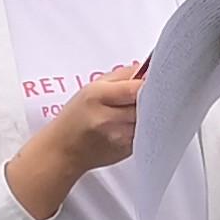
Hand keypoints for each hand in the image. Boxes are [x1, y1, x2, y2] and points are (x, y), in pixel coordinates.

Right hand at [8, 64, 144, 219]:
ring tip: (138, 107)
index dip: (150, 82)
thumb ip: (122, 76)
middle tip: (151, 91)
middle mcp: (108, 118)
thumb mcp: (91, 87)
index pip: (135, 88)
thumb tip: (148, 69)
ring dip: (150, 112)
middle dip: (152, 96)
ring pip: (149, 119)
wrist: (64, 149)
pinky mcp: (127, 149)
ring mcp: (119, 137)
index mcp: (97, 97)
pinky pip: (146, 133)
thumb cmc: (76, 117)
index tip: (156, 77)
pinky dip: (145, 126)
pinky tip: (133, 122)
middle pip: (146, 104)